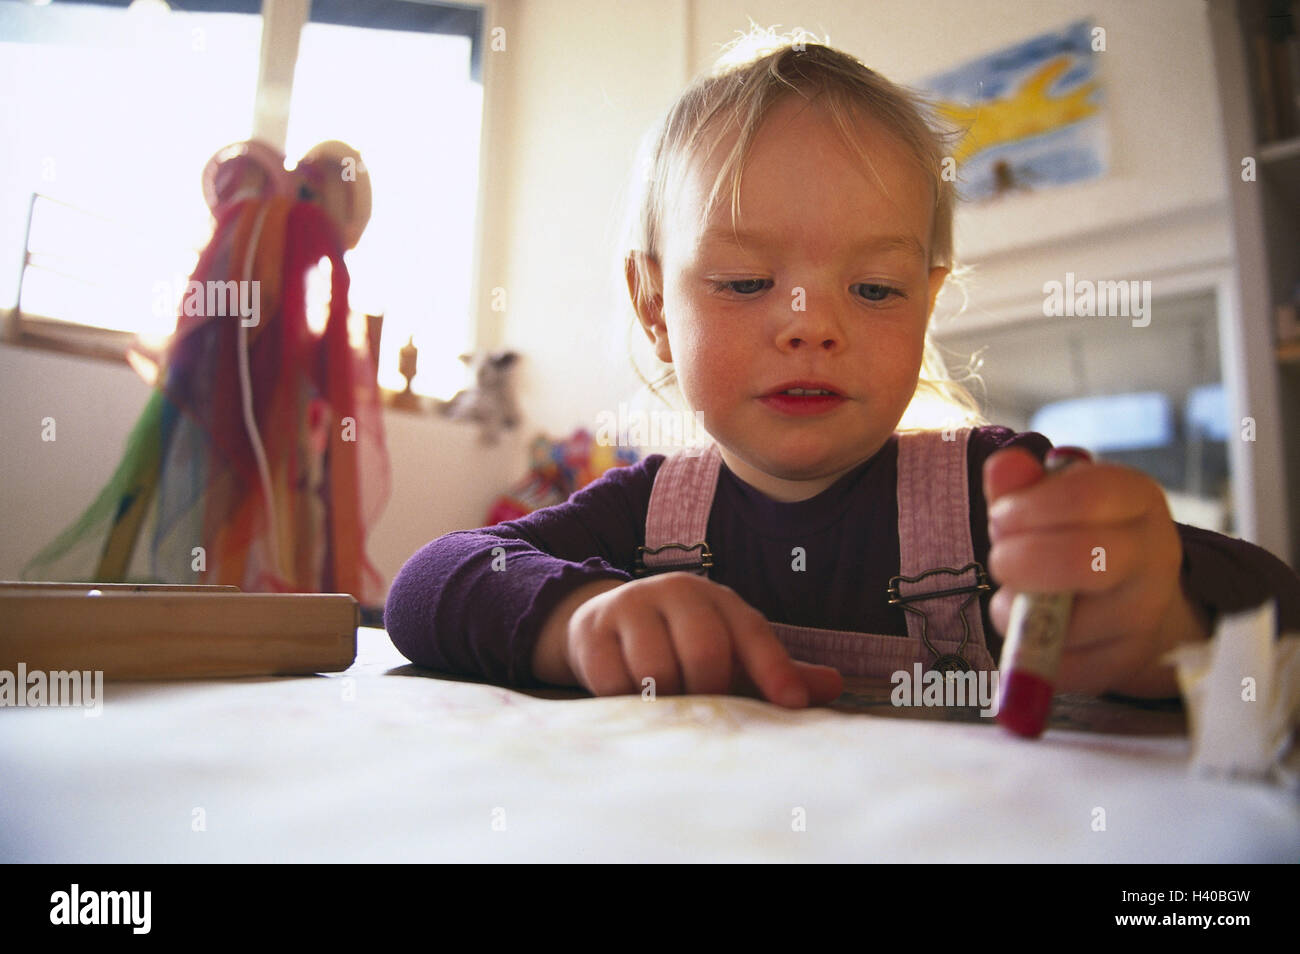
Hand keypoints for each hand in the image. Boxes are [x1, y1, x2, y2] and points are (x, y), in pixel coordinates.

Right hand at [561, 573, 842, 706]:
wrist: (602, 621)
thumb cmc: (679, 644)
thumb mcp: (728, 651)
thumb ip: (775, 670)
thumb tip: (834, 687)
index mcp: (717, 599)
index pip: (752, 631)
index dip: (774, 669)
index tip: (791, 705)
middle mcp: (676, 592)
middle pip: (705, 649)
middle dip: (709, 690)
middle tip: (704, 712)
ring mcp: (631, 607)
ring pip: (657, 669)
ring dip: (665, 700)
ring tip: (666, 708)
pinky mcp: (592, 631)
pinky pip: (613, 681)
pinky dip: (626, 702)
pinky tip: (629, 702)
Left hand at [983, 447, 1211, 696]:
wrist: (1130, 593)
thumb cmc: (1078, 532)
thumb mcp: (1052, 496)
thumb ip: (1022, 483)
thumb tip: (1005, 467)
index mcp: (1136, 498)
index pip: (1085, 497)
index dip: (1026, 509)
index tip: (999, 517)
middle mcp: (1154, 554)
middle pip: (1082, 559)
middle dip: (1019, 560)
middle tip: (999, 560)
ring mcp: (1145, 612)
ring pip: (1070, 622)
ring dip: (1016, 610)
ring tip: (1012, 597)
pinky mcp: (1124, 660)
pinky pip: (1064, 665)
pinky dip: (1029, 650)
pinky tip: (1030, 627)